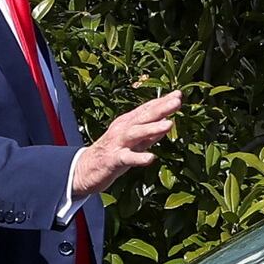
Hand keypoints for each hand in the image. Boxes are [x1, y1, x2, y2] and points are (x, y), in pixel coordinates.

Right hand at [67, 88, 181, 201]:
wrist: (84, 169)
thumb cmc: (113, 152)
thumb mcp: (134, 141)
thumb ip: (151, 133)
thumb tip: (169, 121)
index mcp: (128, 123)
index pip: (147, 109)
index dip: (163, 101)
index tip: (179, 94)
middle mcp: (122, 129)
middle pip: (143, 116)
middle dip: (161, 108)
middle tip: (177, 101)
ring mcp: (117, 144)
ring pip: (135, 133)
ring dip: (152, 128)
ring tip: (169, 124)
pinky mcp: (113, 160)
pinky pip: (126, 158)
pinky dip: (138, 158)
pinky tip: (151, 158)